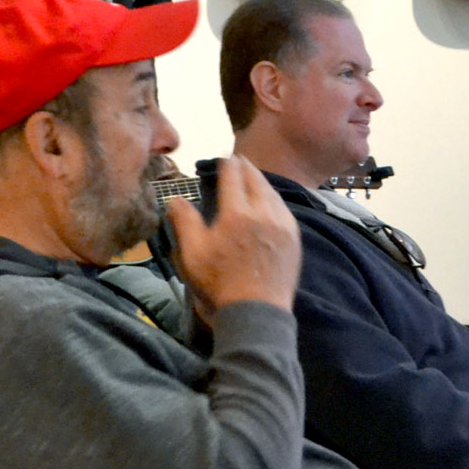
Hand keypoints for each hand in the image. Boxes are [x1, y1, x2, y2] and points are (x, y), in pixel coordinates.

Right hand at [167, 156, 300, 312]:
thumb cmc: (219, 282)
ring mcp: (282, 226)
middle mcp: (263, 213)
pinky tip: (271, 202)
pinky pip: (285, 209)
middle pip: (256, 180)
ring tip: (254, 176)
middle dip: (246, 167)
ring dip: (262, 181)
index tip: (223, 158)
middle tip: (240, 159)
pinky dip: (275, 199)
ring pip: (273, 193)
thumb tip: (175, 198)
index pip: (232, 177)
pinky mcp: (294, 239)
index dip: (227, 164)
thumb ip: (184, 221)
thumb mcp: (192, 254)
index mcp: (236, 213)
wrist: (256, 311)